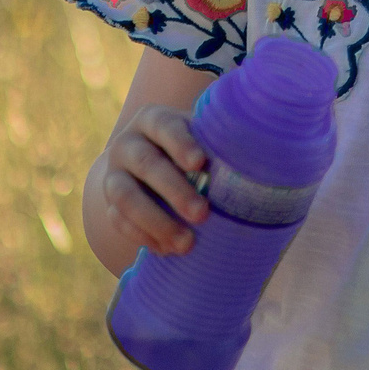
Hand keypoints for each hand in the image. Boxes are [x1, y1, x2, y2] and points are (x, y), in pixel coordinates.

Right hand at [98, 105, 209, 256]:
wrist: (149, 162)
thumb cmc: (192, 147)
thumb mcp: (202, 136)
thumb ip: (220, 143)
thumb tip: (259, 159)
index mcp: (153, 120)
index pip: (164, 126)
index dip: (180, 144)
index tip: (200, 163)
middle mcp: (127, 144)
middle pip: (146, 164)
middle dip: (175, 190)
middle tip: (202, 213)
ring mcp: (114, 174)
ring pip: (125, 197)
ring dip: (156, 222)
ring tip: (186, 243)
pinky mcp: (108, 203)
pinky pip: (118, 221)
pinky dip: (143, 237)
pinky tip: (167, 250)